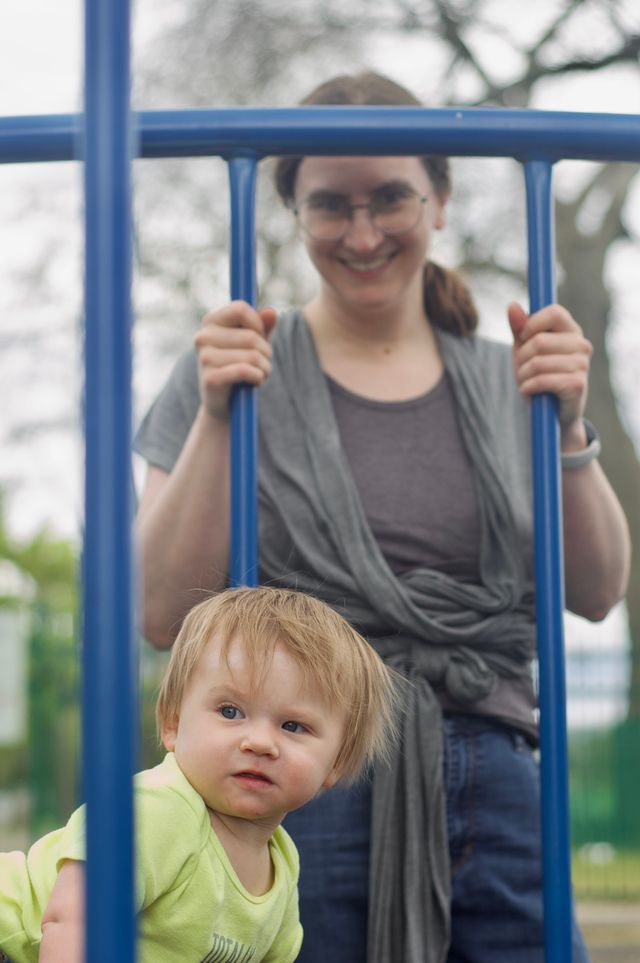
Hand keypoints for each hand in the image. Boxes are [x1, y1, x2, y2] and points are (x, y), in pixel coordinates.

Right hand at [194, 302, 276, 420]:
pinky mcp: (210, 378)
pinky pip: (245, 371)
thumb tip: (270, 312)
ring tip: (260, 374)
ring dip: (265, 367)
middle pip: (251, 336)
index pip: (240, 308)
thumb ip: (263, 326)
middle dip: (266, 352)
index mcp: (211, 321)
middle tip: (263, 362)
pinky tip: (255, 382)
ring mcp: (204, 358)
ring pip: (252, 356)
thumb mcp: (254, 343)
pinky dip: (258, 377)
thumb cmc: (240, 366)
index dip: (258, 323)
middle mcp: (203, 337)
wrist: (224, 403)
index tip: (260, 336)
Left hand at [508, 301, 592, 448]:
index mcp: (571, 330)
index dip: (532, 324)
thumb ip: (519, 328)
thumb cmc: (538, 376)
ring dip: (523, 375)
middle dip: (521, 358)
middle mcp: (581, 345)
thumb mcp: (525, 350)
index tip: (522, 339)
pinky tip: (529, 391)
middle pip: (540, 340)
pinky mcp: (578, 385)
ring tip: (525, 382)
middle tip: (521, 369)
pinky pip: (542, 380)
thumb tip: (512, 306)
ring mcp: (582, 365)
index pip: (554, 312)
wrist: (552, 414)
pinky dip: (527, 387)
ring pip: (538, 362)